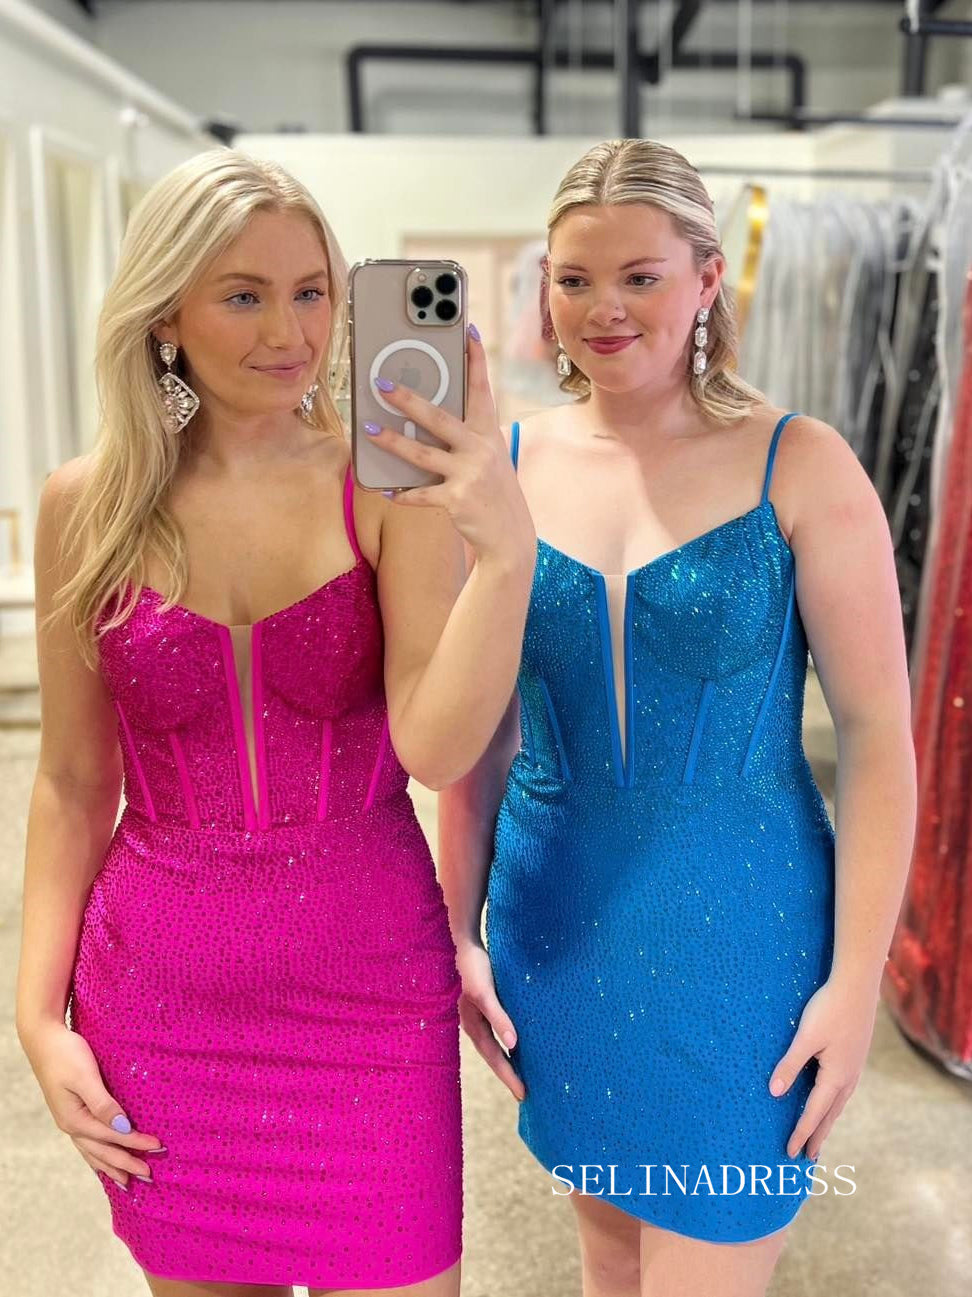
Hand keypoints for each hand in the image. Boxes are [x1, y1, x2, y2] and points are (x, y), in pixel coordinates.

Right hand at [19, 1019, 163, 1190]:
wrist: (43, 1039)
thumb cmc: (66, 1054)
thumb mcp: (86, 1077)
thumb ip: (103, 1104)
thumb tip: (122, 1129)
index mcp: (75, 1119)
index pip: (112, 1137)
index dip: (135, 1143)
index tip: (157, 1147)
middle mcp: (71, 1125)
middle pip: (102, 1151)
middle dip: (125, 1164)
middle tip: (149, 1176)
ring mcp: (69, 1120)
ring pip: (93, 1151)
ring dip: (111, 1166)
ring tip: (126, 1181)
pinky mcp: (71, 1112)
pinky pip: (87, 1142)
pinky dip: (98, 1155)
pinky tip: (102, 1160)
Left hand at [362, 324, 535, 566]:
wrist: (510, 535)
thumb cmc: (494, 492)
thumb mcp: (489, 459)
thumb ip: (465, 439)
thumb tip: (424, 420)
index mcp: (489, 433)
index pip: (482, 389)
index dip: (475, 359)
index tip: (467, 331)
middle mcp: (480, 449)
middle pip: (439, 417)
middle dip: (408, 399)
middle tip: (382, 383)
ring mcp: (469, 474)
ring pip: (422, 453)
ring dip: (392, 441)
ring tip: (370, 429)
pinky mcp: (457, 500)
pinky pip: (421, 494)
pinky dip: (403, 493)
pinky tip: (387, 490)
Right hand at [455, 938, 525, 1101]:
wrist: (467, 943)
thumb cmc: (475, 968)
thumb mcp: (485, 994)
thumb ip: (499, 1018)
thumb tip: (513, 1046)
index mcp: (473, 1025)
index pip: (494, 1057)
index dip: (508, 1075)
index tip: (523, 1093)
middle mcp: (475, 1024)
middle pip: (494, 1056)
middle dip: (508, 1074)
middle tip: (524, 1094)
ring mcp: (480, 1016)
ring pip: (495, 1046)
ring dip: (508, 1061)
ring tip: (522, 1076)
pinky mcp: (488, 1005)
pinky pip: (498, 1031)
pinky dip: (509, 1043)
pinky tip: (519, 1045)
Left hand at [768, 974, 878, 1160]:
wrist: (857, 987)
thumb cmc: (829, 1009)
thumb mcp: (805, 1038)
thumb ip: (790, 1065)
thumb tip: (774, 1093)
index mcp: (835, 1077)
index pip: (813, 1113)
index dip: (801, 1133)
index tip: (790, 1152)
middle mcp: (848, 1078)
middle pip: (829, 1115)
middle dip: (817, 1135)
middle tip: (807, 1156)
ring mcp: (854, 1068)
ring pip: (838, 1104)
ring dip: (826, 1121)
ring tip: (818, 1136)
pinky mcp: (854, 1057)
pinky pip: (842, 1090)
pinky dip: (833, 1104)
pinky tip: (830, 1101)